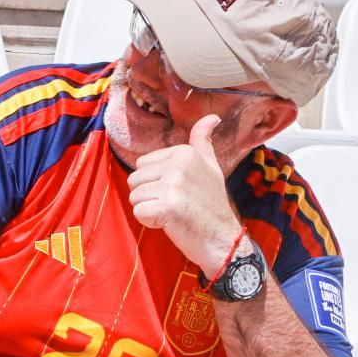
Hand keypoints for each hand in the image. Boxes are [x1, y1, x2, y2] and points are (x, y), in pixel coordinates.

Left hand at [127, 114, 241, 271]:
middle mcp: (179, 165)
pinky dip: (150, 222)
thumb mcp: (210, 167)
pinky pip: (139, 213)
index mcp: (184, 153)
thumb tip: (212, 117)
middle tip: (175, 204)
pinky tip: (170, 223)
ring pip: (135, 197)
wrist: (222, 239)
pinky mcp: (167, 206)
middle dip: (149, 196)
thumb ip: (203, 142)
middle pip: (135, 180)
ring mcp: (173, 185)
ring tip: (173, 213)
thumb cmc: (212, 205)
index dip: (155, 182)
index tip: (178, 191)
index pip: (142, 164)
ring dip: (150, 209)